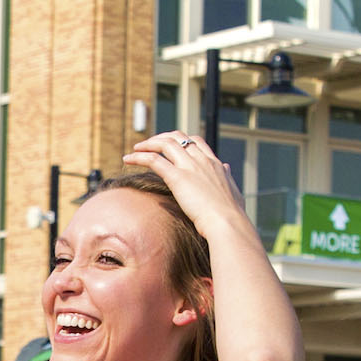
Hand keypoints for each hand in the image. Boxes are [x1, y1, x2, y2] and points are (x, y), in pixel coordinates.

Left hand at [122, 131, 248, 236]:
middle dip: (161, 137)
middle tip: (148, 144)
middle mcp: (202, 160)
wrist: (228, 223)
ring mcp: (190, 167)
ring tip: (135, 149)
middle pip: (179, 137)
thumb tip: (227, 167)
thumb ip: (227, 177)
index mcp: (215, 164)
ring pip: (165, 143)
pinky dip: (138, 157)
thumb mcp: (233, 191)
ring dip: (147, 143)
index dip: (181, 140)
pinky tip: (127, 160)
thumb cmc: (232, 215)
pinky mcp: (178, 177)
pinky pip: (154, 160)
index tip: (169, 145)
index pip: (196, 142)